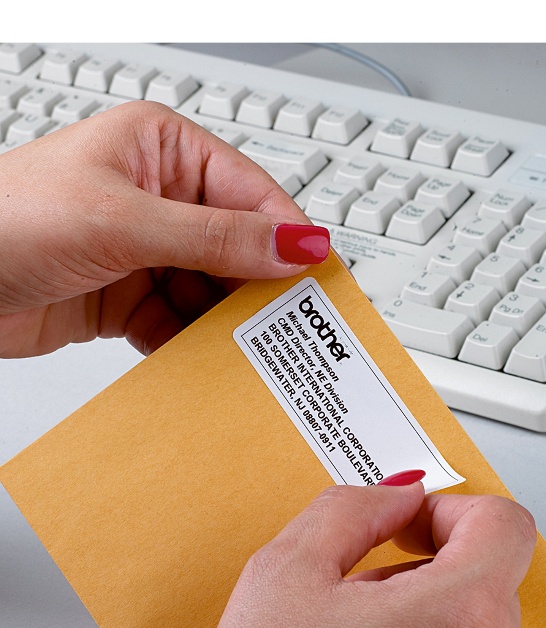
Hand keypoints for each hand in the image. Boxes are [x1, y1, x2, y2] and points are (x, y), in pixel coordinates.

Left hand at [0, 100, 328, 357]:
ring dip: (226, 322)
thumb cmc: (4, 220)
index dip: (287, 235)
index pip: (249, 192)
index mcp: (163, 151)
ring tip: (245, 348)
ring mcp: (147, 252)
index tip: (318, 275)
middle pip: (238, 247)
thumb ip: (216, 236)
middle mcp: (161, 199)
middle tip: (287, 322)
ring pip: (214, 291)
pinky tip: (200, 362)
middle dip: (258, 286)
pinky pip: (181, 324)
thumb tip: (294, 242)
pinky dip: (192, 346)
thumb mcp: (123, 221)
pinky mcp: (131, 299)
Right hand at [184, 481, 535, 627]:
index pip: (505, 524)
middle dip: (430, 563)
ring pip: (483, 621)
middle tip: (369, 584)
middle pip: (492, 572)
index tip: (412, 523)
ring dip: (431, 609)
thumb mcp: (288, 570)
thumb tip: (401, 495)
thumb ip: (356, 507)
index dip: (452, 508)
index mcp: (457, 619)